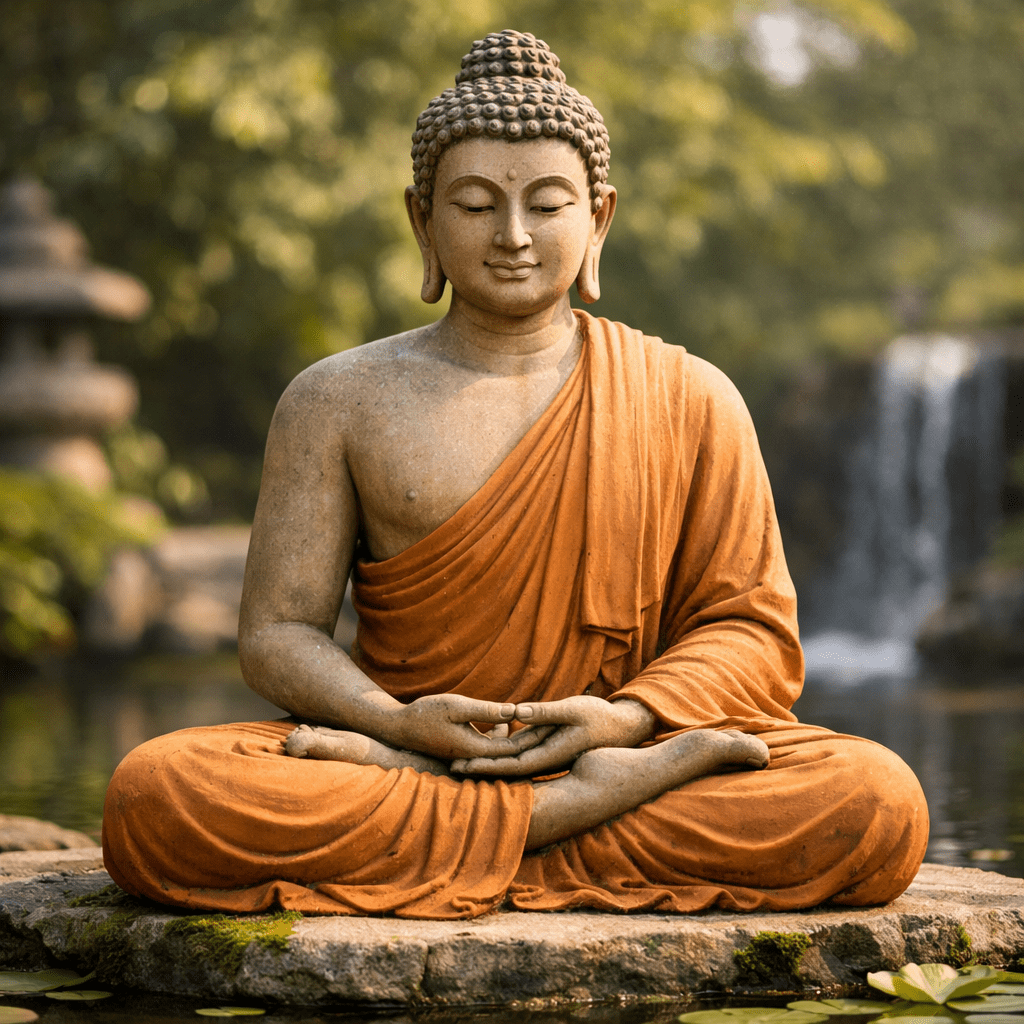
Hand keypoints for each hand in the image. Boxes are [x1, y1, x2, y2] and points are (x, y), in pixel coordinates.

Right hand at [385, 693, 550, 760]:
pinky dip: (504, 735)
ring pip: (503, 749)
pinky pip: (492, 745)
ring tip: (544, 725)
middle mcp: (475, 758)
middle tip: (559, 727)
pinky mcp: (465, 749)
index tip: (556, 726)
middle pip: (513, 752)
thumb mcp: (457, 706)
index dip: (536, 737)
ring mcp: (470, 755)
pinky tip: (513, 720)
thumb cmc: (425, 713)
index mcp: (476, 751)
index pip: (514, 749)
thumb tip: (516, 711)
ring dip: (521, 738)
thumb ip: (486, 710)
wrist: (398, 726)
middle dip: (535, 740)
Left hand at [449, 696, 654, 775]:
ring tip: (461, 761)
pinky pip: (521, 754)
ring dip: (488, 763)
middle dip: (480, 768)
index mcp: (550, 755)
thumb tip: (516, 712)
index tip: (462, 765)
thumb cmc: (601, 716)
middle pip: (507, 769)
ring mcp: (547, 756)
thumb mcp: (574, 709)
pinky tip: (487, 749)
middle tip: (450, 768)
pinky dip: (502, 754)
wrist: (624, 728)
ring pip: (512, 763)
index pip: (511, 765)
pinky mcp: (548, 749)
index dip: (485, 766)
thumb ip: (546, 712)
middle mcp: (546, 761)